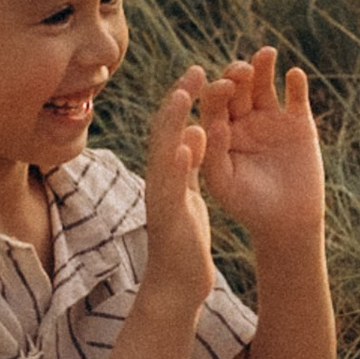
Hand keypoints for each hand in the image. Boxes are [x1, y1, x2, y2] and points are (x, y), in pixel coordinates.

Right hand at [139, 71, 214, 314]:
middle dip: (178, 101)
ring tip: (184, 95)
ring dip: (173, 124)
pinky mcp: (169, 219)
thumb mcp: (189, 196)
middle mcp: (160, 183)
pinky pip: (172, 188)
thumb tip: (195, 132)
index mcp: (169, 176)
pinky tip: (189, 145)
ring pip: (164, 155)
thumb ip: (190, 167)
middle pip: (165, 134)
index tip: (199, 74)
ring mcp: (162, 200)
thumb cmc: (184, 243)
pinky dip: (179, 165)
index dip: (183, 101)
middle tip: (195, 71)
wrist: (176, 287)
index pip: (174, 131)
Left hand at [198, 47, 323, 252]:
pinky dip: (296, 84)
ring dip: (264, 67)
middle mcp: (243, 119)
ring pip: (265, 84)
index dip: (216, 92)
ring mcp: (271, 118)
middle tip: (242, 70)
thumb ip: (213, 154)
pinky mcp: (299, 122)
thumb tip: (213, 123)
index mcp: (219, 131)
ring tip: (266, 53)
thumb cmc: (248, 206)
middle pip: (238, 87)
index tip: (223, 86)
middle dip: (238, 74)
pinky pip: (296, 97)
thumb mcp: (224, 184)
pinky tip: (294, 75)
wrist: (287, 222)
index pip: (213, 103)